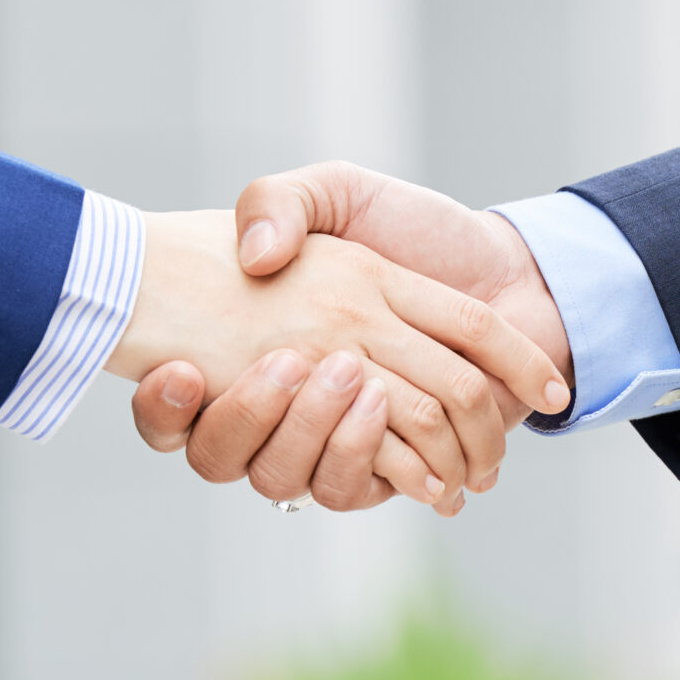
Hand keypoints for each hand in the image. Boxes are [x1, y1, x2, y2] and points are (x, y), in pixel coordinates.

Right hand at [107, 211, 568, 512]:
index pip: (182, 396)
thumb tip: (256, 261)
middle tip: (310, 363)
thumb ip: (277, 203)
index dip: (164, 404)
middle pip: (241, 444)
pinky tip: (425, 465)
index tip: (178, 374)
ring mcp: (337, 432)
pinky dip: (393, 475)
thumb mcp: (336, 189)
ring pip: (302, 473)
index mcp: (265, 336)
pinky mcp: (387, 465)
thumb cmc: (421, 226)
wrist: (515, 270)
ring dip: (329, 439)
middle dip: (262, 415)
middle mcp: (295, 392)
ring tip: (369, 390)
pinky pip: (361, 490)